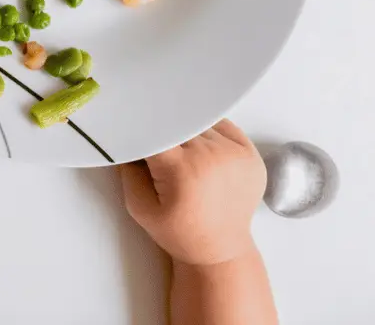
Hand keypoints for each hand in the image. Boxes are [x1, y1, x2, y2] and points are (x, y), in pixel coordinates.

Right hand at [119, 119, 265, 265]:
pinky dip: (208, 134)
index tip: (134, 137)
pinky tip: (203, 154)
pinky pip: (222, 126)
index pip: (155, 131)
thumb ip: (128, 172)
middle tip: (160, 158)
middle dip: (164, 137)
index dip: (141, 132)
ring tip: (185, 162)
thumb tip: (124, 141)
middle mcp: (211, 155)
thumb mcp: (140, 207)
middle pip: (177, 126)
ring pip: (199, 125)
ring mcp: (235, 152)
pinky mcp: (250, 153)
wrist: (220, 249)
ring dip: (186, 136)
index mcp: (182, 168)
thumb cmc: (178, 232)